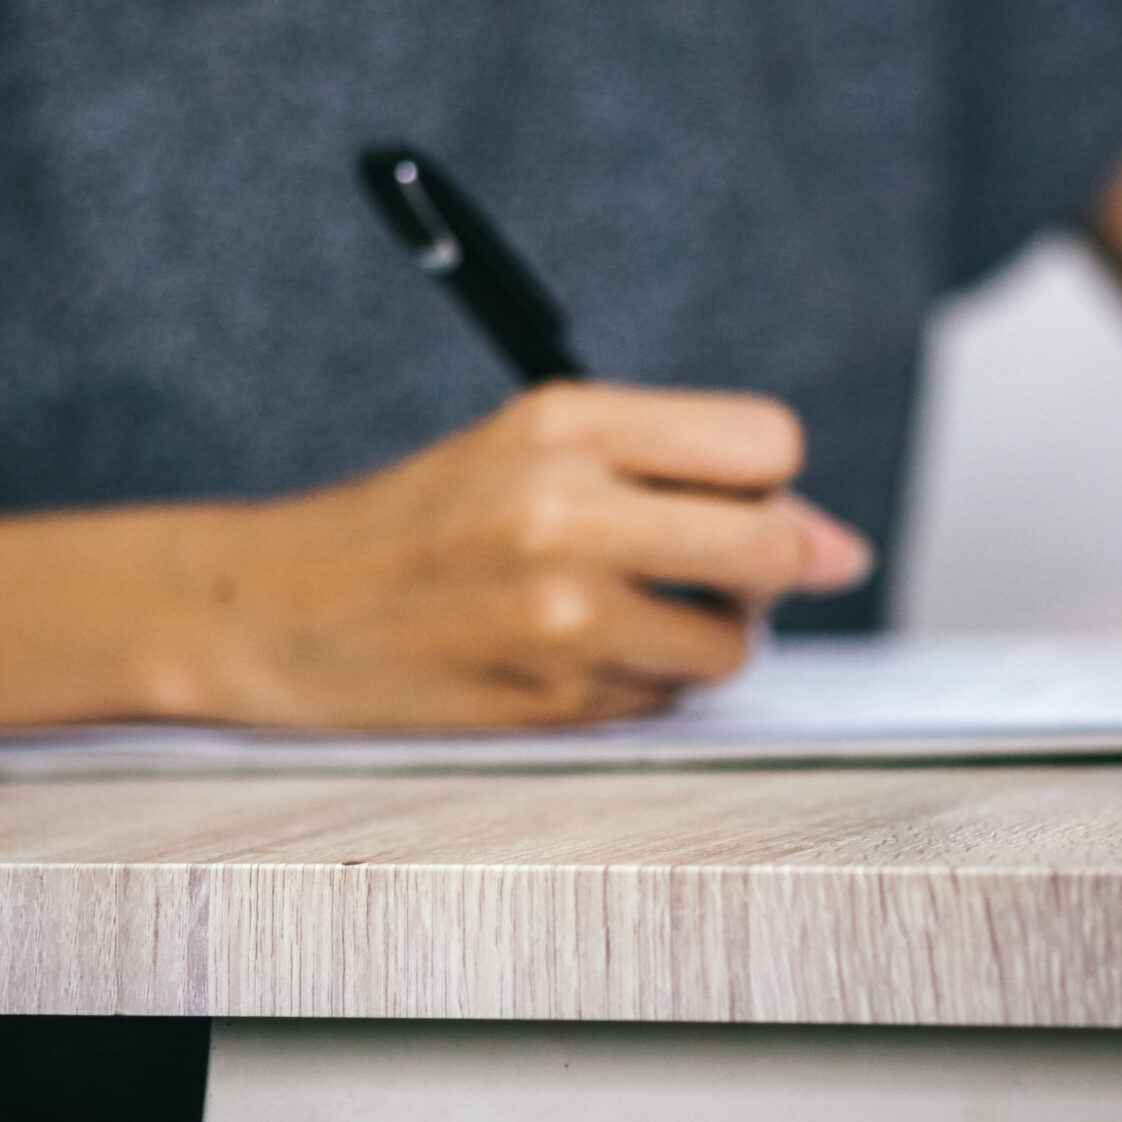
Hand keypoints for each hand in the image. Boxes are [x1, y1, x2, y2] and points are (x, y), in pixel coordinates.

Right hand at [185, 383, 870, 727]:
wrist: (281, 613)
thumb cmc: (422, 524)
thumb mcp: (535, 448)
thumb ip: (683, 474)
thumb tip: (840, 549)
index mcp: (566, 420)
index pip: (767, 443)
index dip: (768, 479)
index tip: (736, 497)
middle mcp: (566, 509)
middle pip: (775, 546)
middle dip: (768, 569)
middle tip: (717, 572)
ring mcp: (559, 613)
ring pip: (733, 643)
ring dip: (704, 640)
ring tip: (624, 615)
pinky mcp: (552, 699)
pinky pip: (666, 701)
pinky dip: (642, 687)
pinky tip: (572, 659)